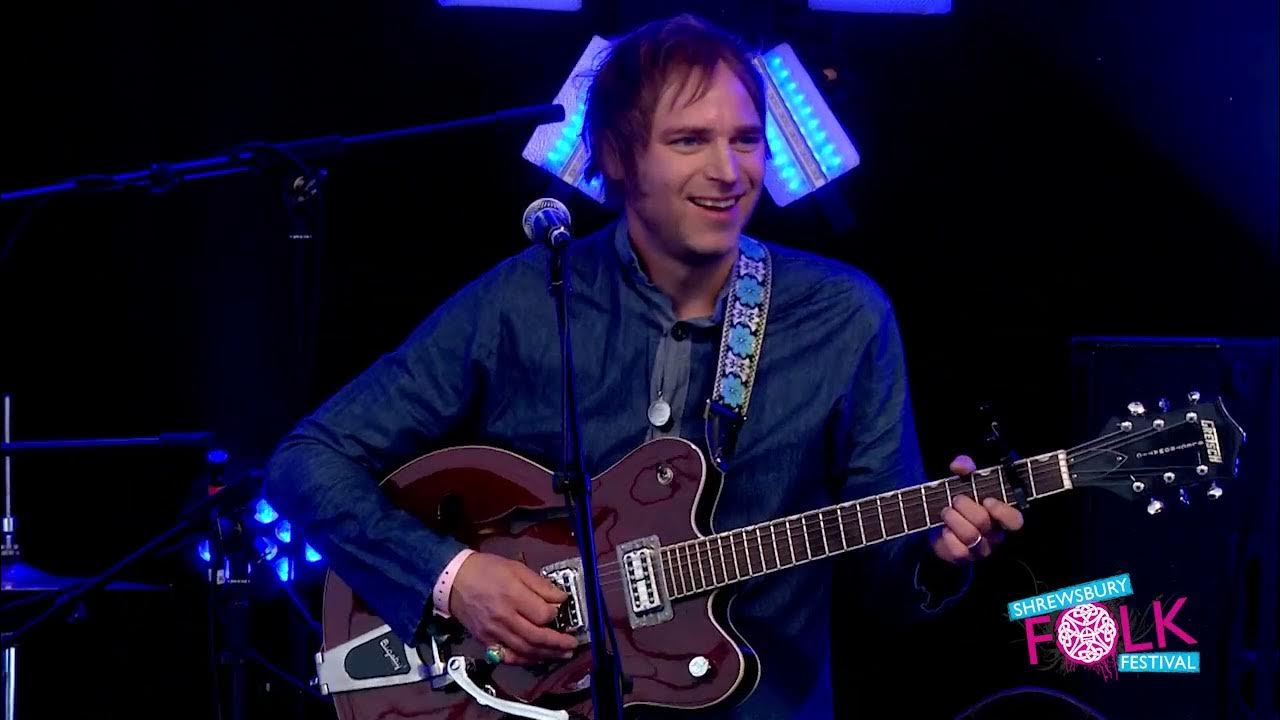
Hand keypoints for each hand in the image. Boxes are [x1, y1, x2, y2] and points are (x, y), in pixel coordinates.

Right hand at [449, 552, 578, 665]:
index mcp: (512, 595)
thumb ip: (540, 585)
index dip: (555, 614)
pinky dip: (524, 660)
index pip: (542, 614)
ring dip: (546, 655)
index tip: (559, 609)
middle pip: (536, 637)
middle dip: (558, 643)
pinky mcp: (486, 641)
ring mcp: (493, 632)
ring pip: (525, 650)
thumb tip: (561, 598)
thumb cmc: (486, 570)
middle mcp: (504, 617)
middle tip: (572, 644)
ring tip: (561, 654)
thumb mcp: (516, 568)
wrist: (454, 580)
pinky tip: (536, 658)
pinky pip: (508, 656)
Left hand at [929, 455, 1023, 563]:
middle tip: (956, 499)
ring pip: (970, 536)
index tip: (987, 500)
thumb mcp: (962, 480)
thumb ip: (964, 467)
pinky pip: (959, 551)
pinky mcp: (964, 558)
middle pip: (984, 522)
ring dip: (953, 519)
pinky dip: (948, 538)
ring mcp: (980, 549)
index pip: (1015, 520)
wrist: (938, 525)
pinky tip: (944, 530)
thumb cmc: (959, 502)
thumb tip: (961, 465)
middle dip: (965, 506)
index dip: (1002, 511)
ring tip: (946, 511)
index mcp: (1001, 516)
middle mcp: (994, 534)